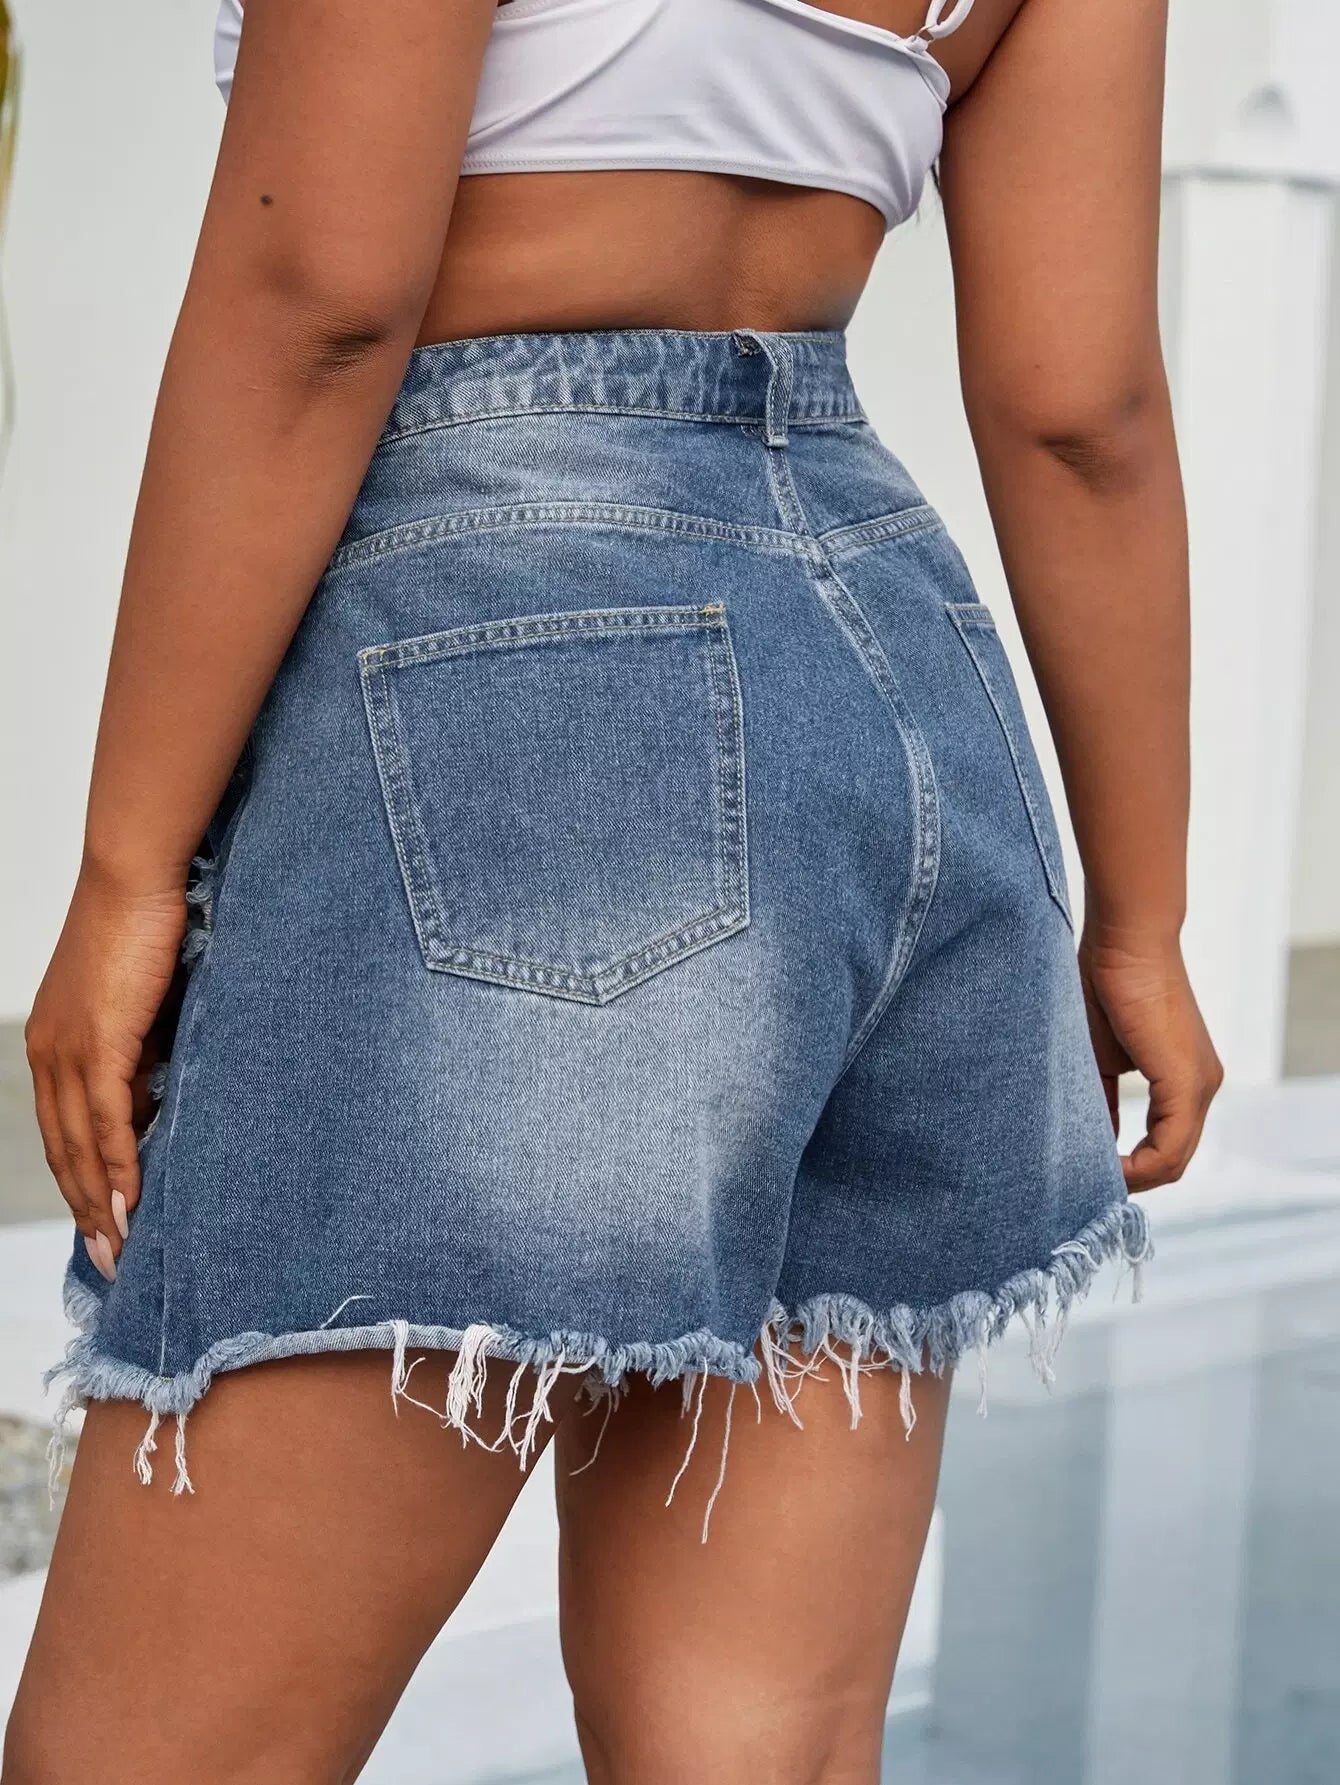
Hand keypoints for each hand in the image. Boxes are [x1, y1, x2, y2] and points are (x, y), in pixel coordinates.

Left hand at [25, 862, 187, 1277]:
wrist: (134, 878)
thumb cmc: (144, 925)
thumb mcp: (140, 1003)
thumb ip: (145, 1051)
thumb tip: (164, 1095)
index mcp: (52, 1043)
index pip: (61, 1131)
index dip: (79, 1183)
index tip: (102, 1226)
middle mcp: (49, 1053)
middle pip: (63, 1151)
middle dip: (87, 1212)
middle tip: (110, 1261)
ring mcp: (69, 1050)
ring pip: (81, 1146)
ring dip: (102, 1203)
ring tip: (123, 1249)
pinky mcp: (100, 1043)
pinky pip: (107, 1121)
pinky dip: (120, 1167)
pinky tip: (132, 1202)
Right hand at [1078, 921, 1222, 1192]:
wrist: (1124, 940)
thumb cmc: (1104, 984)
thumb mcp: (1099, 1057)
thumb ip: (1100, 1099)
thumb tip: (1088, 1140)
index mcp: (1185, 1079)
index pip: (1166, 1145)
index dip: (1129, 1167)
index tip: (1087, 1168)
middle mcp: (1203, 1086)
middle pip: (1172, 1161)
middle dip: (1129, 1179)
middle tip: (1084, 1182)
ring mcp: (1199, 1085)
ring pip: (1173, 1160)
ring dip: (1131, 1177)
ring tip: (1088, 1176)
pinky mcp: (1186, 1082)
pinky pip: (1168, 1147)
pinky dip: (1137, 1166)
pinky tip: (1103, 1165)